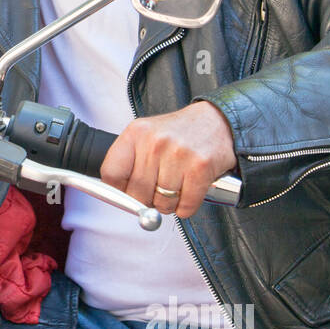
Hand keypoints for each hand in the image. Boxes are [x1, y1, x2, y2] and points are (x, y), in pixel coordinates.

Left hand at [100, 102, 237, 218]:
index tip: (127, 192)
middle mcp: (155, 142)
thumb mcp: (147, 136)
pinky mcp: (201, 167)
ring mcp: (178, 154)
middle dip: (145, 200)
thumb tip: (120, 200)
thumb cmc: (179, 133)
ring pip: (161, 202)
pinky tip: (188, 193)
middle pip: (136, 192)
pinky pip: (185, 206)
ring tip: (175, 188)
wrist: (218, 121)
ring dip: (168, 204)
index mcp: (136, 133)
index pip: (111, 173)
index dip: (118, 190)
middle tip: (156, 192)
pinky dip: (186, 207)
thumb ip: (130, 163)